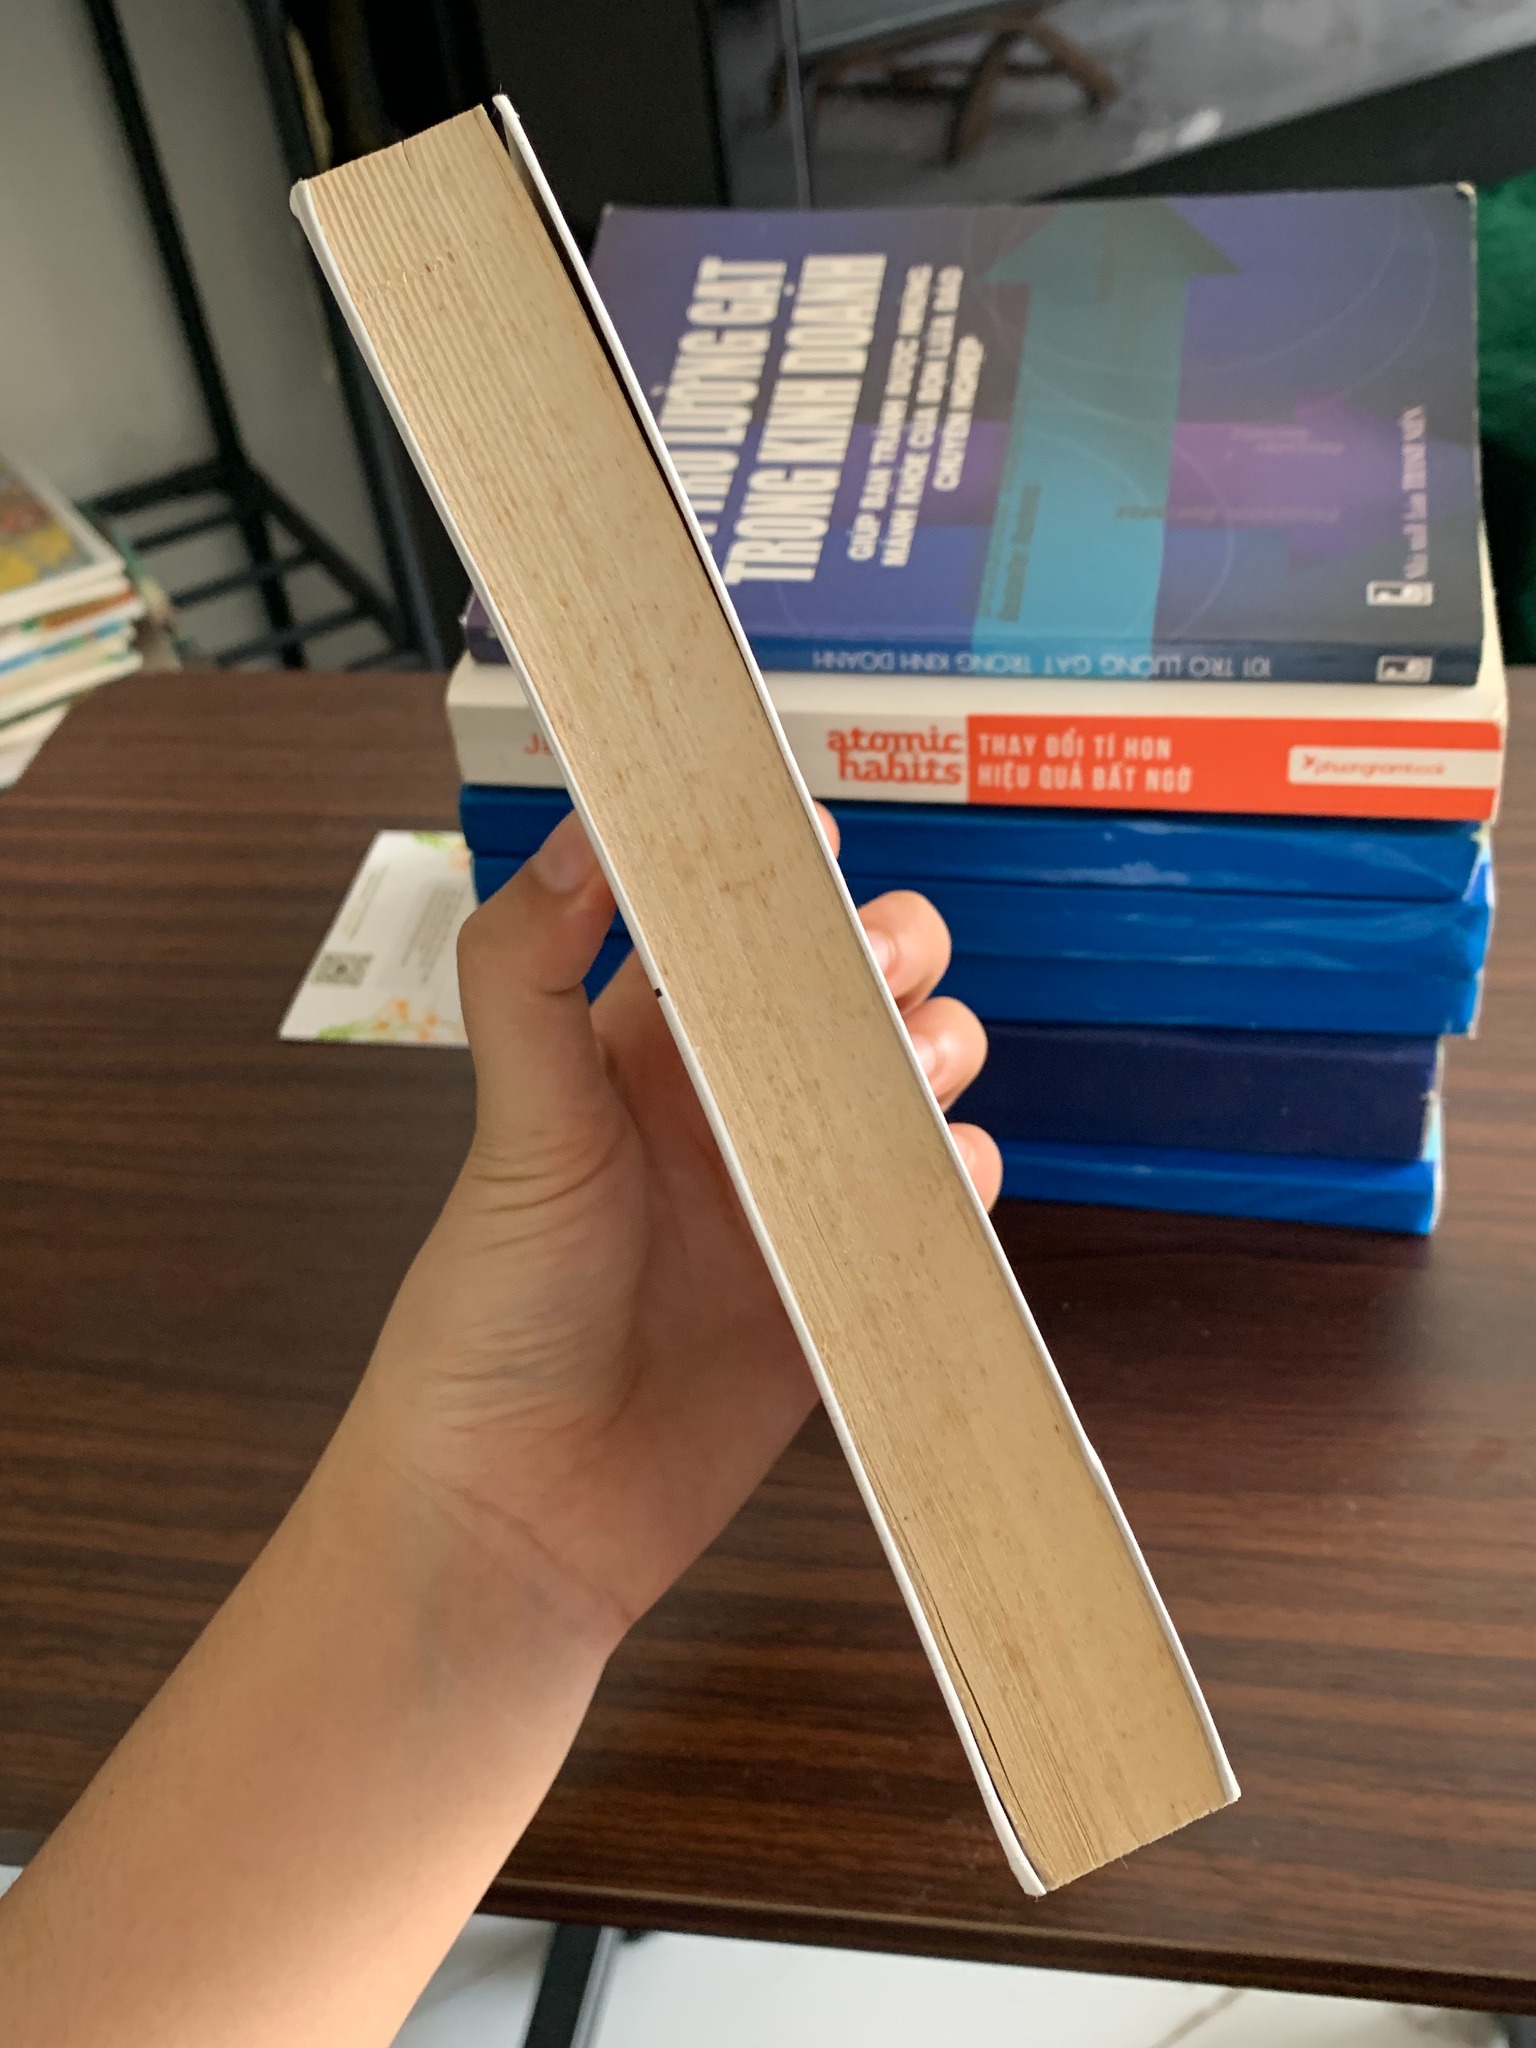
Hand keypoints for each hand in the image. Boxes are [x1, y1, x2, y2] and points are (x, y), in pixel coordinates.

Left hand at [359, 807, 1000, 1651]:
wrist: (527, 1510)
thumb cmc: (491, 1313)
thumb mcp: (514, 1125)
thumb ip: (531, 973)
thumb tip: (578, 830)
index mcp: (639, 1051)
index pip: (727, 924)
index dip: (778, 868)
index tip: (812, 833)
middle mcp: (727, 1112)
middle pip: (846, 991)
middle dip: (888, 954)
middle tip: (884, 968)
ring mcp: (794, 1199)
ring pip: (909, 1084)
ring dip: (938, 1052)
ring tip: (918, 1066)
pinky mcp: (845, 1286)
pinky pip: (936, 1205)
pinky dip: (961, 1174)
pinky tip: (943, 1172)